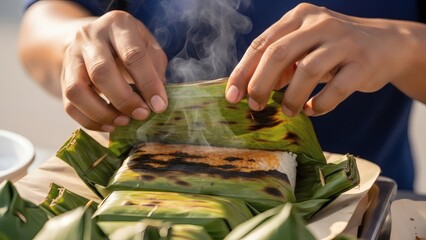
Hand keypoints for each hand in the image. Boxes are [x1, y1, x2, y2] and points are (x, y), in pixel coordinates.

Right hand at [61, 10, 167, 131]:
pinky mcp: (63, 77)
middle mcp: (90, 37)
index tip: (159, 105)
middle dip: (124, 99)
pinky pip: (70, 105)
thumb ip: (155, 68)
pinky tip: (110, 125)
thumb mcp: (148, 46)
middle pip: (101, 72)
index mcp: (118, 25)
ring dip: (103, 113)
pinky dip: (90, 121)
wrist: (95, 38)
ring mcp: (72, 56)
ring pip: (77, 90)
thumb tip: (157, 100)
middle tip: (142, 115)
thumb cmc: (129, 45)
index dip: (148, 83)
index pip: (133, 55)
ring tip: (124, 121)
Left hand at [226, 3, 410, 115]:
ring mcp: (343, 41)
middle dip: (260, 83)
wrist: (387, 44)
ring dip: (292, 97)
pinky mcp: (363, 62)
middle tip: (255, 105)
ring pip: (307, 71)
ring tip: (288, 111)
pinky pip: (336, 89)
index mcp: (299, 17)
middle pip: (279, 54)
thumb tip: (250, 88)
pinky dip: (320, 104)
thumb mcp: (305, 45)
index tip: (231, 95)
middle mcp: (320, 23)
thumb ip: (280, 61)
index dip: (243, 71)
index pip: (262, 44)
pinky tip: (313, 109)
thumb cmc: (335, 48)